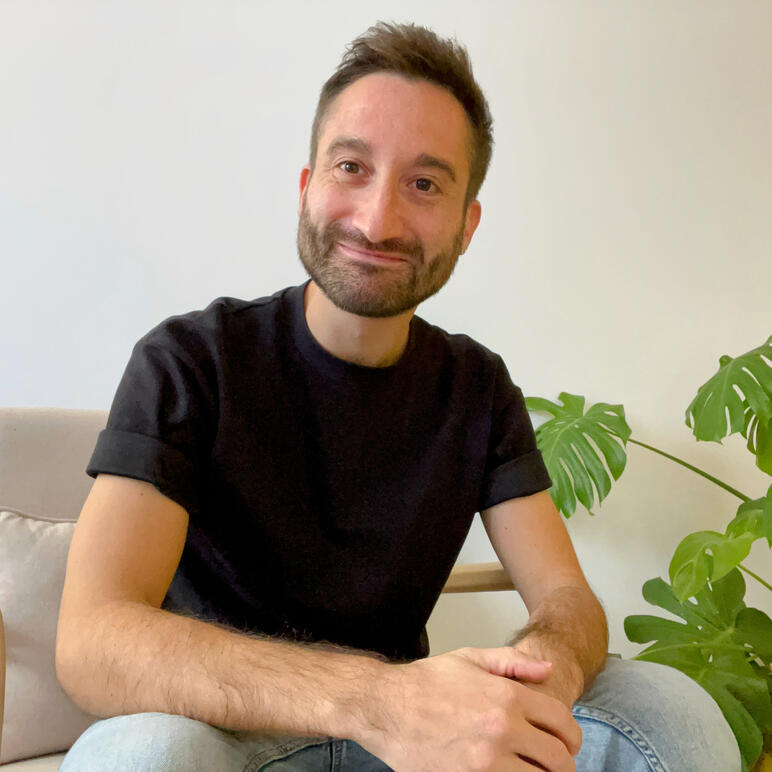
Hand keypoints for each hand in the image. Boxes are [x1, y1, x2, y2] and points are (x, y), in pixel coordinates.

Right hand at [358, 646, 581, 771]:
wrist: (386, 706)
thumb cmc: (427, 681)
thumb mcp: (471, 658)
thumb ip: (513, 662)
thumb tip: (548, 668)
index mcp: (507, 695)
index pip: (562, 723)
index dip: (572, 736)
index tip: (568, 743)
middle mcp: (504, 728)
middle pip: (558, 759)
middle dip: (562, 764)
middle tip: (555, 764)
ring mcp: (488, 760)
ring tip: (532, 770)